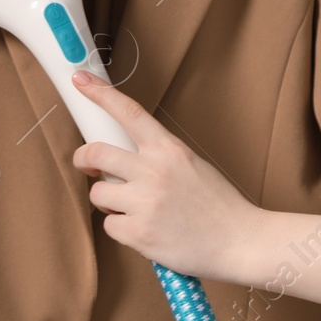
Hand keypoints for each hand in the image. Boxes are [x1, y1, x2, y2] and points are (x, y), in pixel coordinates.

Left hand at [69, 69, 260, 281]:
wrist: (240, 241)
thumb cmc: (219, 206)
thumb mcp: (193, 165)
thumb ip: (160, 157)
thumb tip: (126, 157)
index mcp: (170, 150)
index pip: (129, 112)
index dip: (100, 94)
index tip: (80, 79)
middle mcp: (154, 171)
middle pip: (96, 152)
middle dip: (83, 158)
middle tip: (87, 165)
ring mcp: (145, 202)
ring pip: (98, 193)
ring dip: (109, 201)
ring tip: (132, 209)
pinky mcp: (139, 233)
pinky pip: (110, 226)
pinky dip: (122, 229)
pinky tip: (144, 230)